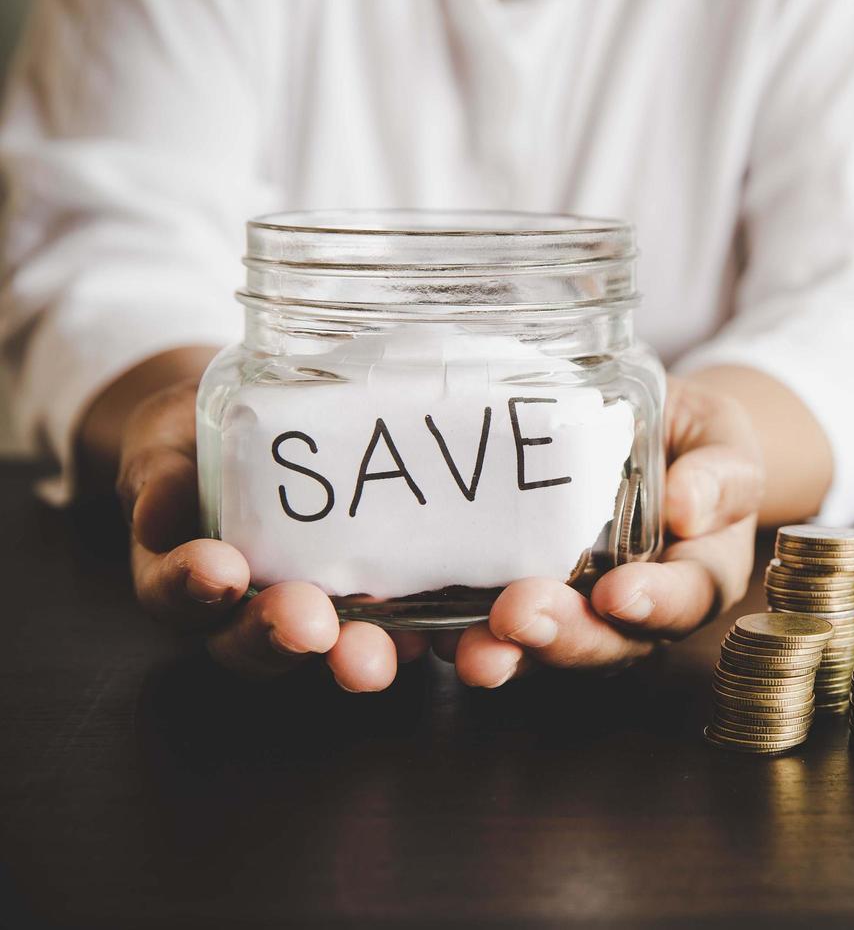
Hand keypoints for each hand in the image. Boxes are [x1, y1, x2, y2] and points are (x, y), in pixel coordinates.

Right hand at [116, 380, 422, 689]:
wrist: (279, 427)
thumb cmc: (210, 441)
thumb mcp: (170, 442)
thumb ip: (160, 474)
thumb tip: (156, 511)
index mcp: (193, 577)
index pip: (180, 598)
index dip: (194, 590)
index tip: (218, 568)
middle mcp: (258, 610)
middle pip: (264, 645)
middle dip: (287, 637)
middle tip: (310, 624)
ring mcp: (333, 611)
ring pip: (345, 651)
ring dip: (371, 656)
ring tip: (390, 650)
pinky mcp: (401, 599)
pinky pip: (423, 626)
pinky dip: (449, 632)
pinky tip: (468, 626)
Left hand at [452, 376, 763, 685]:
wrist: (641, 432)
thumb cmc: (690, 441)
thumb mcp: (722, 440)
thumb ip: (721, 474)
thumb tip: (688, 507)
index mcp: (698, 575)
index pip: (686, 600)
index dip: (655, 605)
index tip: (620, 594)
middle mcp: (635, 612)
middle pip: (608, 643)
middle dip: (563, 637)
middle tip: (523, 615)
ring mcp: (574, 613)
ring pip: (543, 650)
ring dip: (504, 653)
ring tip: (472, 648)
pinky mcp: (516, 603)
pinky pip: (485, 630)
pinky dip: (450, 635)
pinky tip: (424, 632)